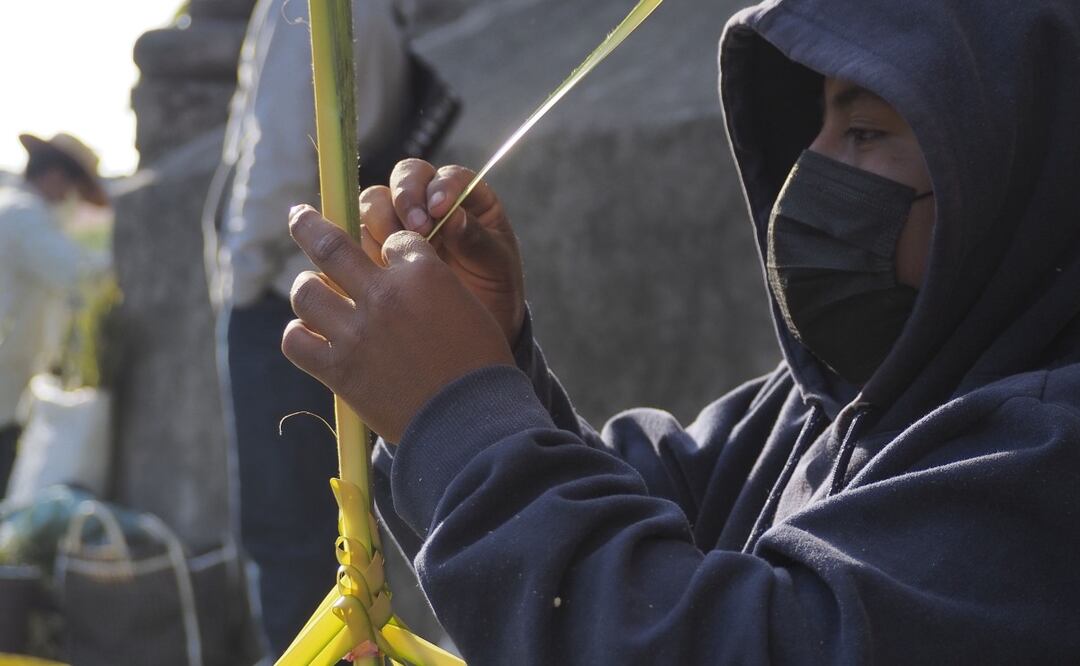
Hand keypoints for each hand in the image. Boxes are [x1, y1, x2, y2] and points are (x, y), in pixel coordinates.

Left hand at [282, 205, 514, 442]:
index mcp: (423, 273)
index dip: (390, 247)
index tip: (388, 257)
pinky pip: (297, 341)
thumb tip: (403, 281)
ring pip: (306, 291)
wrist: (470, 423)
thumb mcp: (467, 309)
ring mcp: (357, 331)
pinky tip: (308, 336)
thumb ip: (431, 287)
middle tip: (299, 216)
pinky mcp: (339, 369)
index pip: (393, 240)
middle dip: (309, 225)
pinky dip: (299, 335)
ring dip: (307, 289)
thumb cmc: (479, 367)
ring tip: (312, 293)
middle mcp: (384, 294)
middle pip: (330, 243)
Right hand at [357, 159, 525, 344]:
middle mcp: (428, 202)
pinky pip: (356, 235)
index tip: (440, 208)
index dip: (441, 186)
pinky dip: (362, 246)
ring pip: (375, 202)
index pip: (447, 176)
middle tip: (415, 229)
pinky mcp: (374, 246)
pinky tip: (376, 267)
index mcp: (465, 198)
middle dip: (406, 197)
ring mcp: (398, 222)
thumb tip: (453, 217)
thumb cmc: (492, 289)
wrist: (473, 329)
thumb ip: (477, 240)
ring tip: (395, 251)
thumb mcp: (496, 266)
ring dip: (382, 220)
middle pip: (405, 177)